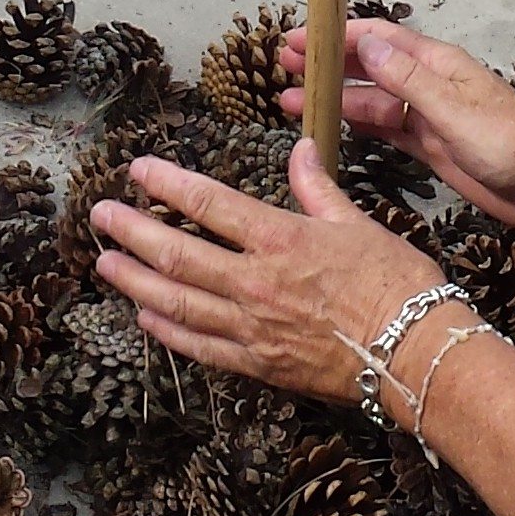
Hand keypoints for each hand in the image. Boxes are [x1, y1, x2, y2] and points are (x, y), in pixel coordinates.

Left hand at [91, 141, 435, 399]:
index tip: (136, 170)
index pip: (209, 204)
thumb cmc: (397, 284)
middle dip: (131, 232)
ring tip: (105, 264)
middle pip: (177, 253)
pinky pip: (200, 347)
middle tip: (99, 217)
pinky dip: (168, 331)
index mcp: (281, 239)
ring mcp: (252, 328)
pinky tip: (145, 317)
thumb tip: (299, 151)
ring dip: (135, 280)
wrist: (415, 353)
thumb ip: (317, 189)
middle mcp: (256, 282)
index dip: (167, 184)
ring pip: (177, 301)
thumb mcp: (358, 224)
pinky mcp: (259, 365)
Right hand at [282, 19, 514, 229]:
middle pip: (367, 66)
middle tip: (283, 65)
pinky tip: (331, 128)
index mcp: (436, 64)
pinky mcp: (429, 145)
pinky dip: (355, 125)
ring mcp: (427, 116)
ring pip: (370, 100)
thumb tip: (367, 45)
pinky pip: (384, 128)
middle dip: (326, 63)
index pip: (377, 40)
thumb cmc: (512, 144)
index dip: (336, 36)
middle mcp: (428, 84)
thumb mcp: (455, 110)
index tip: (298, 38)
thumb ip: (409, 81)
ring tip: (290, 101)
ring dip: (333, 98)